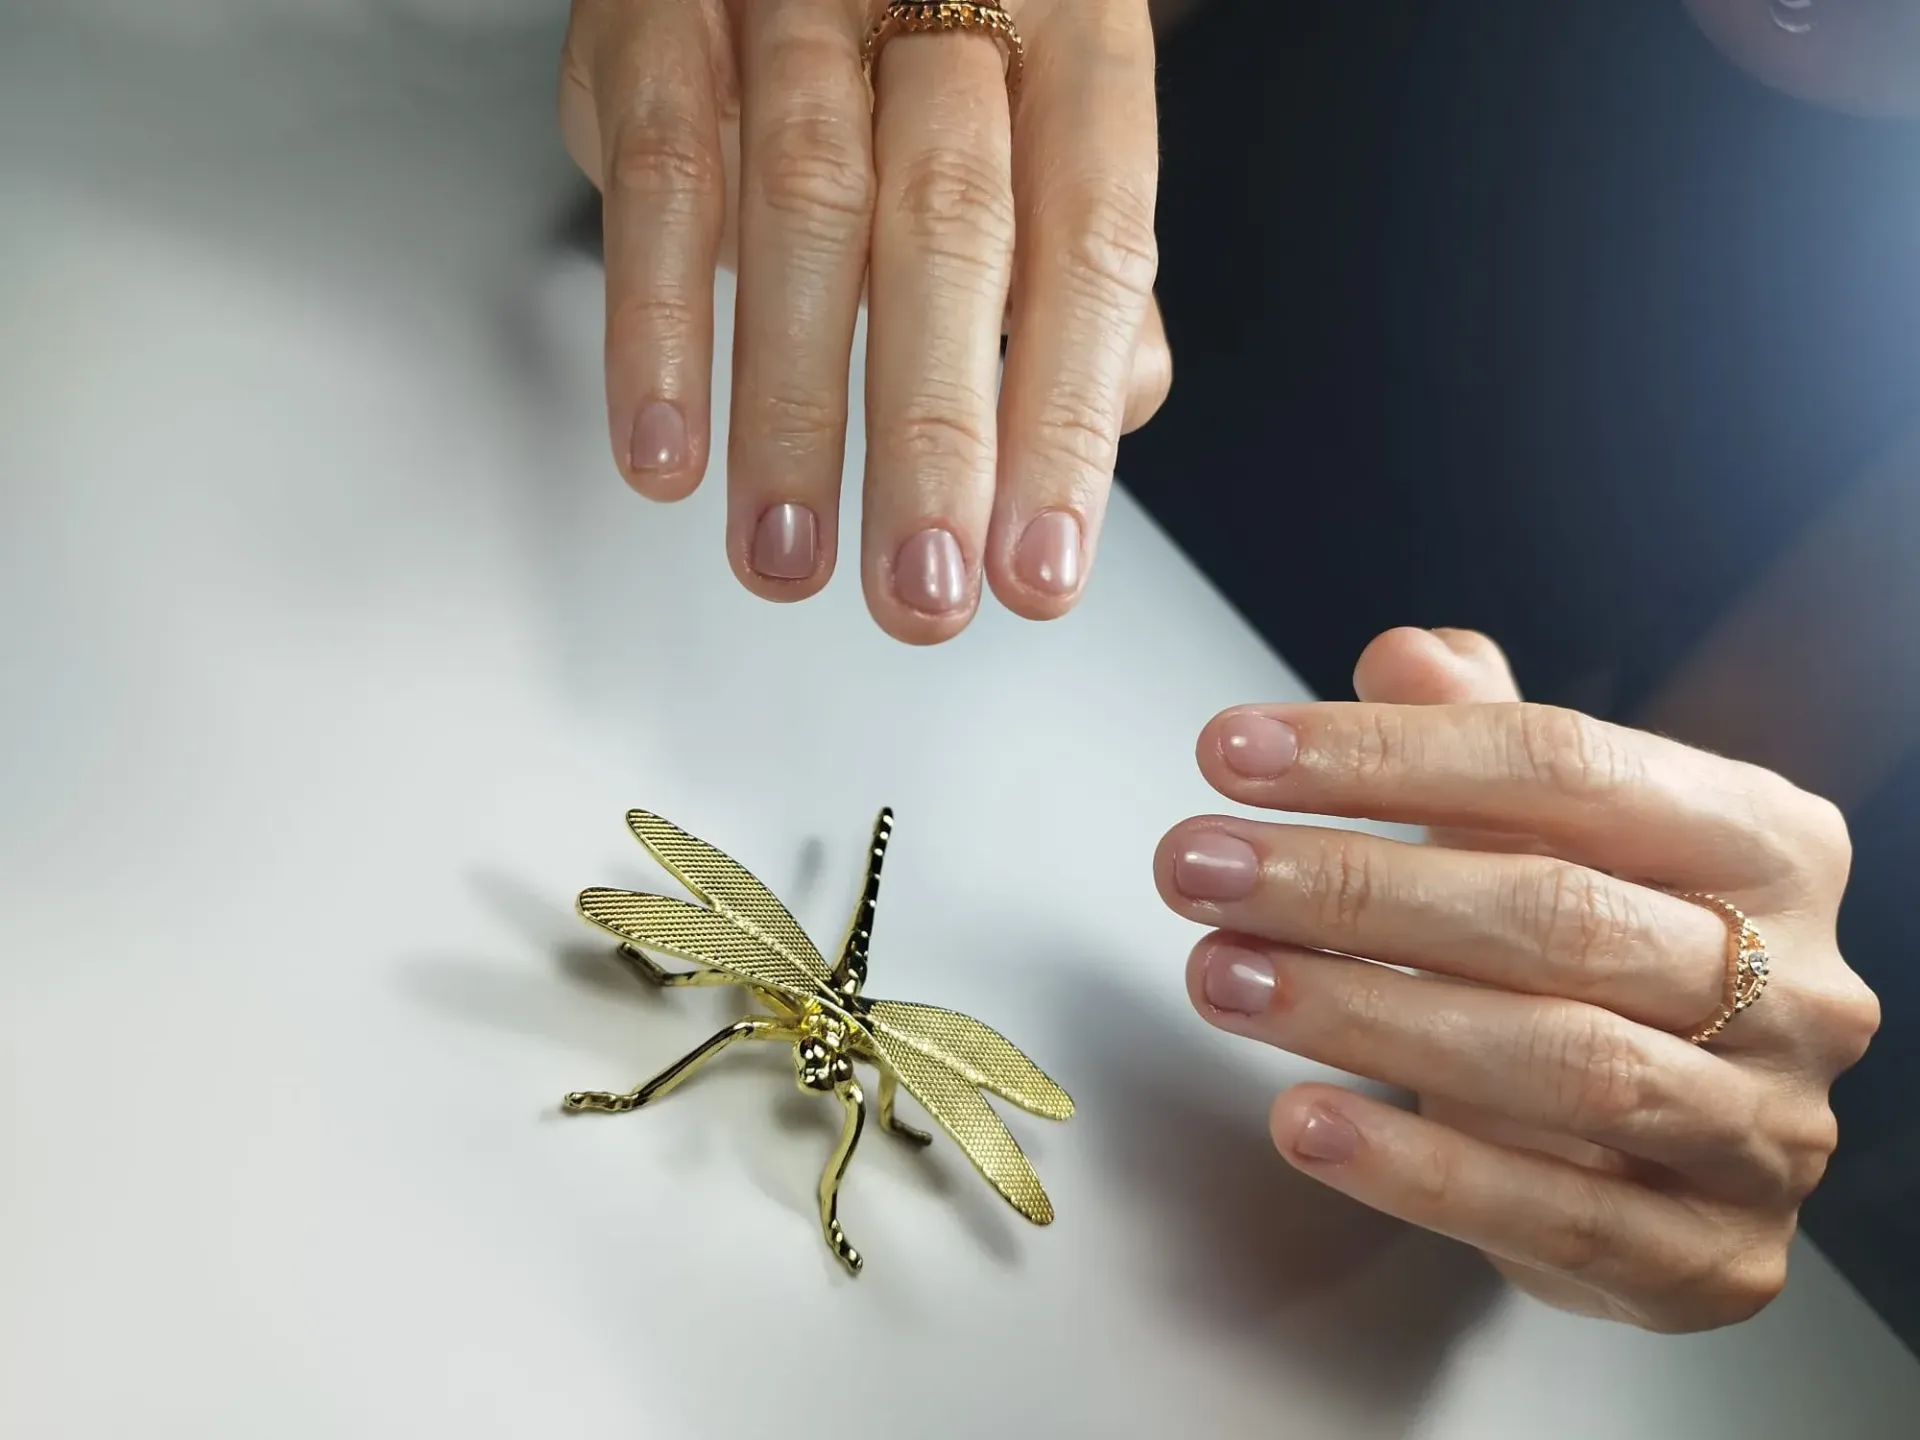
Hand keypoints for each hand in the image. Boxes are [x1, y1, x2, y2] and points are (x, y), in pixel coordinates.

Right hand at [559, 0, 1170, 641]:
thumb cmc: (915, 31)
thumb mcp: (1029, 125)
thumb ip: (1072, 263)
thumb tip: (1111, 410)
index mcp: (1071, 43)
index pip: (1088, 248)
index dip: (1063, 421)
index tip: (1037, 567)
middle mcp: (944, 5)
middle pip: (951, 233)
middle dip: (934, 439)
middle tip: (922, 588)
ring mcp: (799, 5)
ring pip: (807, 210)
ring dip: (794, 411)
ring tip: (787, 553)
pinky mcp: (662, 15)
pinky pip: (661, 174)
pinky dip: (659, 325)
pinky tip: (667, 449)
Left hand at [1155, 627, 1879, 1330]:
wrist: (1680, 1139)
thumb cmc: (1601, 948)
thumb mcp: (1548, 826)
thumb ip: (1477, 735)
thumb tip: (1406, 657)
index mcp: (1766, 841)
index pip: (1567, 766)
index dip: (1391, 755)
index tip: (1235, 752)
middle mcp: (1798, 985)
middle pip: (1555, 915)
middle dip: (1351, 888)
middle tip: (1197, 867)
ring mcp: (1765, 1130)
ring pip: (1559, 1065)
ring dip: (1363, 1018)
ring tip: (1219, 978)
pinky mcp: (1711, 1259)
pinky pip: (1553, 1212)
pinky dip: (1415, 1171)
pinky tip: (1302, 1120)